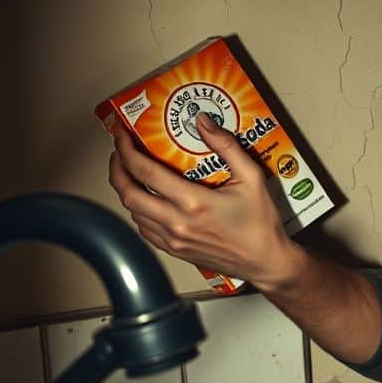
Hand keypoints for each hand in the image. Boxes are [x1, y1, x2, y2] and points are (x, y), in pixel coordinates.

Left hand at [108, 113, 303, 289]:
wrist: (264, 261)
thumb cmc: (260, 223)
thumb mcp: (251, 177)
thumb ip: (226, 146)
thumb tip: (202, 121)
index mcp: (193, 202)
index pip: (145, 172)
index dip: (126, 151)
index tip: (122, 136)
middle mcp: (177, 222)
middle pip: (128, 193)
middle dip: (117, 169)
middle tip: (120, 153)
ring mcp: (173, 239)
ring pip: (133, 212)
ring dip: (127, 190)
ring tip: (132, 173)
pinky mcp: (175, 251)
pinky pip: (145, 229)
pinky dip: (139, 211)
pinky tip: (147, 200)